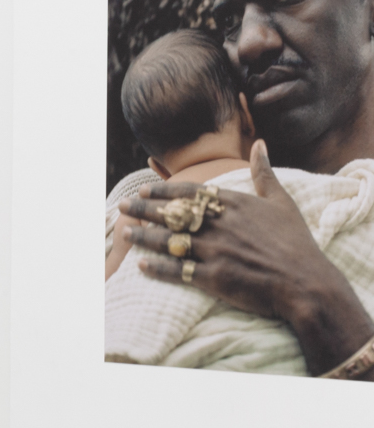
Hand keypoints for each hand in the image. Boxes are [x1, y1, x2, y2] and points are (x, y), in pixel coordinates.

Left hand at [121, 140, 372, 372]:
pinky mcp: (214, 277)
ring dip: (144, 237)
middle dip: (144, 210)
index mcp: (234, 205)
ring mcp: (215, 251)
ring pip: (169, 241)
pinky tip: (141, 265)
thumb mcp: (282, 202)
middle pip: (172, 214)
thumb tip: (259, 144)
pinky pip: (178, 271)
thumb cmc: (295, 242)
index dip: (163, 191)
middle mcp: (220, 225)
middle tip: (121, 206)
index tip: (143, 189)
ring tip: (124, 234)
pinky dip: (158, 268)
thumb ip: (264, 173)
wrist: (306, 282)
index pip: (189, 193)